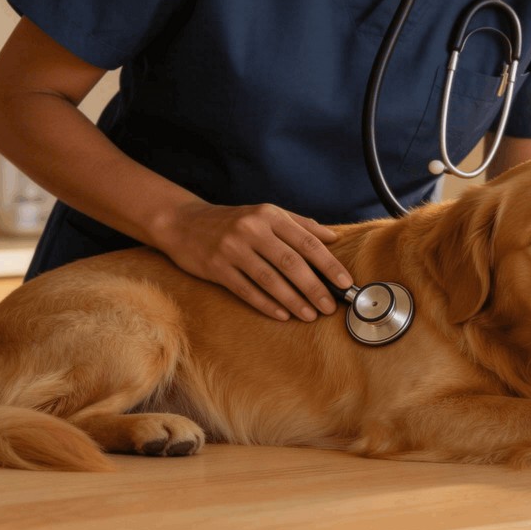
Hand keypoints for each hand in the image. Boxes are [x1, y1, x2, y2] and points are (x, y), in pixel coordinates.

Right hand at [160, 200, 353, 321]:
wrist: (185, 223)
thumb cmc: (234, 221)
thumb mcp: (266, 214)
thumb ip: (300, 225)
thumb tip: (333, 238)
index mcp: (269, 214)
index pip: (306, 240)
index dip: (328, 263)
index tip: (345, 282)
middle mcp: (252, 229)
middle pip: (291, 262)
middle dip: (314, 287)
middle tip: (330, 306)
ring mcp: (233, 249)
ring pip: (270, 279)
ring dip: (293, 300)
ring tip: (310, 315)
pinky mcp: (217, 268)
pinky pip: (246, 290)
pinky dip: (267, 304)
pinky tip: (282, 315)